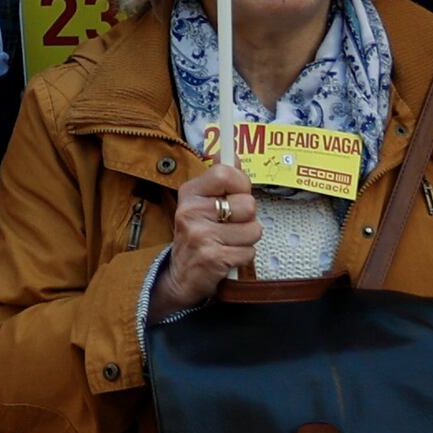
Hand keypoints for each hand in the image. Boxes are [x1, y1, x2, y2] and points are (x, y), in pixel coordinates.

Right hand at [158, 157, 261, 314]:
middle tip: (228, 225)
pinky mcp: (212, 257)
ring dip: (246, 239)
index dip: (241, 184)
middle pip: (247, 204)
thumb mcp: (201, 203)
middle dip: (247, 218)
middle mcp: (190, 212)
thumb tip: (232, 155)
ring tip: (227, 242)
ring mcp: (200, 235)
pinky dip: (242, 257)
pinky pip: (249, 251)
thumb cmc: (198, 235)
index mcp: (189, 194)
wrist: (179, 276)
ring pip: (253, 230)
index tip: (235, 195)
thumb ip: (220, 180)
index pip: (225, 174)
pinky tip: (225, 257)